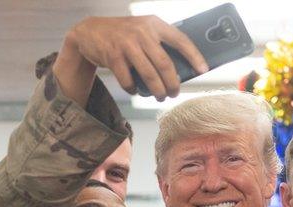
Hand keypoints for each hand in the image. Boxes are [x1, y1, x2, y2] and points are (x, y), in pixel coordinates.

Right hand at [66, 16, 207, 100]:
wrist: (89, 31)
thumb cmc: (122, 34)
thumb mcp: (142, 30)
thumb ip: (158, 43)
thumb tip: (179, 69)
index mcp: (154, 24)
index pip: (180, 39)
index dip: (194, 56)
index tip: (202, 69)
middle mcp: (142, 32)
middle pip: (165, 64)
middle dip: (172, 83)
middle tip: (174, 93)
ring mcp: (127, 44)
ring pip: (149, 75)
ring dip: (157, 90)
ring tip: (160, 96)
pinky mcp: (113, 56)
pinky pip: (129, 80)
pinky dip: (134, 89)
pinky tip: (136, 90)